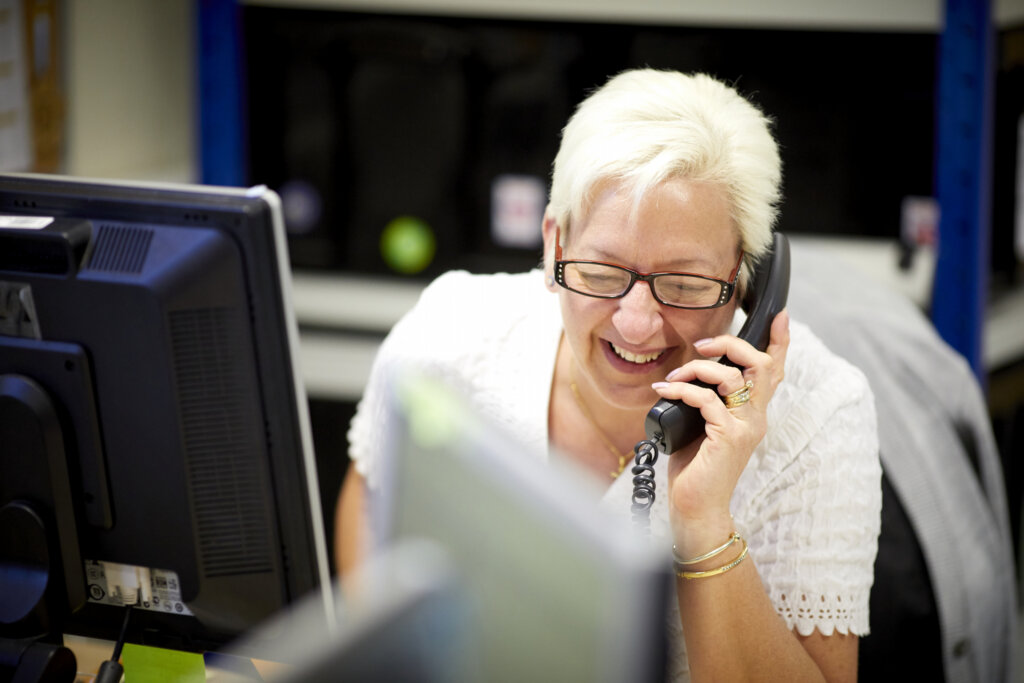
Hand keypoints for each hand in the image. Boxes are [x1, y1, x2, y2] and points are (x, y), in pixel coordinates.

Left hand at [652, 310, 789, 553]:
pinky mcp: (728, 438)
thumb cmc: (695, 468)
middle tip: (703, 345)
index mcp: (753, 414)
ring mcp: (745, 428)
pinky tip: (665, 390)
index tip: (780, 315)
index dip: (780, 342)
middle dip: (732, 345)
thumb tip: (687, 373)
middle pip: (761, 365)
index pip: (775, 372)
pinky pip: (706, 399)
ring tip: (673, 375)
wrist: (695, 508)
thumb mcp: (702, 426)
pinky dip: (682, 389)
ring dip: (698, 368)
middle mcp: (756, 418)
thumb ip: (706, 401)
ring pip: (732, 377)